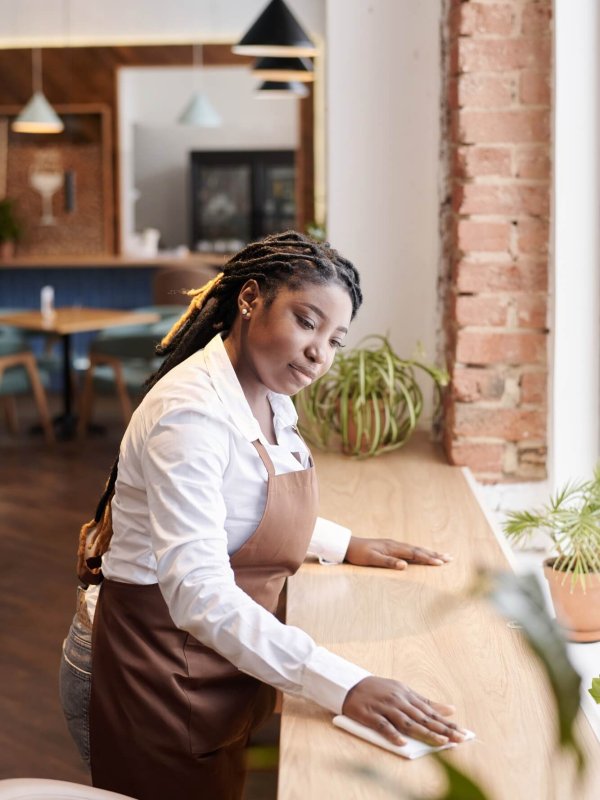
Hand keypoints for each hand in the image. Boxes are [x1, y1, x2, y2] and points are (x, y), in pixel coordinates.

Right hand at [342, 676, 467, 746]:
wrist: (351, 684)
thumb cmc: (380, 689)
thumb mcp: (404, 691)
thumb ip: (426, 702)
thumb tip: (450, 709)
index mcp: (407, 694)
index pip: (430, 711)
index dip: (446, 723)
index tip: (462, 733)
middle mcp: (398, 701)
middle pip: (422, 717)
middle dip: (441, 729)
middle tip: (458, 739)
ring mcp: (385, 708)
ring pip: (407, 722)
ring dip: (424, 732)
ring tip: (439, 742)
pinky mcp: (371, 715)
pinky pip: (383, 726)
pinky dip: (392, 734)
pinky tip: (402, 742)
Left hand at [345, 536, 451, 569]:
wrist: (348, 545)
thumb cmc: (359, 553)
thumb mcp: (371, 559)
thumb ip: (388, 562)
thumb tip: (404, 565)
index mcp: (393, 547)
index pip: (415, 554)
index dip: (428, 558)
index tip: (441, 563)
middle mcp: (396, 545)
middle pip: (419, 550)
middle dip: (434, 554)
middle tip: (450, 558)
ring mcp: (394, 545)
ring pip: (415, 549)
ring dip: (429, 552)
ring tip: (441, 555)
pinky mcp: (391, 547)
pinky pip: (409, 550)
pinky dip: (419, 552)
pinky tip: (422, 554)